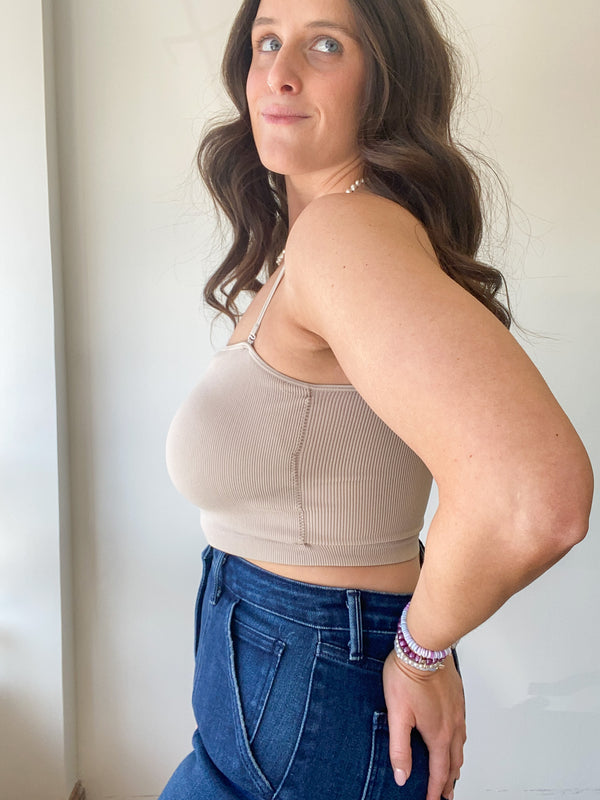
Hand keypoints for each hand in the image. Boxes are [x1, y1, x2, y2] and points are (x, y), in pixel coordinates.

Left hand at [382, 649, 465, 799]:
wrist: (424, 646)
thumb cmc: (407, 676)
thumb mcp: (397, 715)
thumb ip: (399, 748)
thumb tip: (402, 775)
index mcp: (438, 733)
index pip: (439, 771)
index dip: (435, 790)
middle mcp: (453, 725)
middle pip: (454, 761)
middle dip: (449, 780)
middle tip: (445, 794)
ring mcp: (457, 710)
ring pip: (461, 744)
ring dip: (456, 762)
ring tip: (451, 771)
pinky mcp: (458, 697)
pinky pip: (462, 727)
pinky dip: (459, 741)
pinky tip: (454, 736)